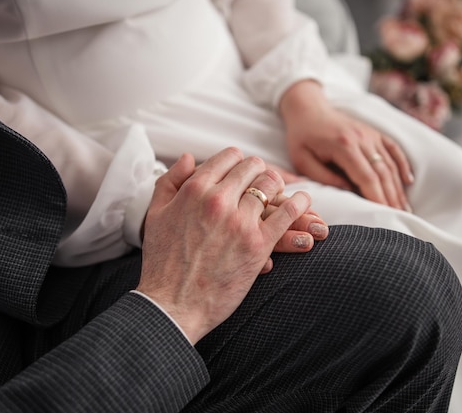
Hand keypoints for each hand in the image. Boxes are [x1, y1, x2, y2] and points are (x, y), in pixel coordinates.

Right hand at [137, 148, 313, 343]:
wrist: (172, 304)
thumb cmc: (162, 263)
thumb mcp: (155, 214)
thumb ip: (171, 180)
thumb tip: (189, 157)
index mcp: (194, 190)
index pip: (227, 157)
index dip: (237, 161)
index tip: (241, 171)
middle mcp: (218, 200)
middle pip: (252, 167)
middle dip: (257, 171)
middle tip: (261, 180)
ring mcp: (240, 221)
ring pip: (271, 185)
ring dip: (277, 185)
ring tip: (279, 191)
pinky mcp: (258, 244)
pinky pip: (288, 213)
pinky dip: (300, 203)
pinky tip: (305, 200)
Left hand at [280, 80, 414, 211]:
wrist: (308, 110)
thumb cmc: (302, 139)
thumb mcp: (304, 162)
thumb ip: (326, 178)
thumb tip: (349, 193)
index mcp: (344, 146)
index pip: (367, 177)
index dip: (377, 198)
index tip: (385, 215)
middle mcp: (362, 138)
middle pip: (383, 172)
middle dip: (391, 197)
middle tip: (399, 218)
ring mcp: (370, 134)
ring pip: (390, 163)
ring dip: (398, 187)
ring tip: (404, 208)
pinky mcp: (374, 133)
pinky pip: (393, 149)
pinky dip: (402, 165)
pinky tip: (408, 181)